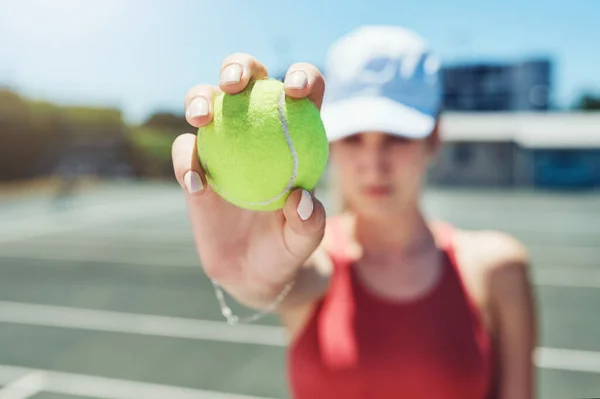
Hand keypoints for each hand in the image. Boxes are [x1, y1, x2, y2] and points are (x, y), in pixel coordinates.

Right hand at [172, 53, 326, 307]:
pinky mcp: (193, 164)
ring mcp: (221, 143)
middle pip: (247, 80)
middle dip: (239, 66)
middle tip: (236, 83)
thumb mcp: (303, 243)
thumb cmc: (285, 249)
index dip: (302, 77)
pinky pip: (184, 150)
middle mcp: (255, 128)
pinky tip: (195, 183)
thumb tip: (300, 199)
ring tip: (202, 116)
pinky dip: (184, 159)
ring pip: (206, 101)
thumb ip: (309, 224)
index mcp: (294, 134)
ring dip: (200, 98)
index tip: (295, 91)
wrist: (250, 269)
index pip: (303, 92)